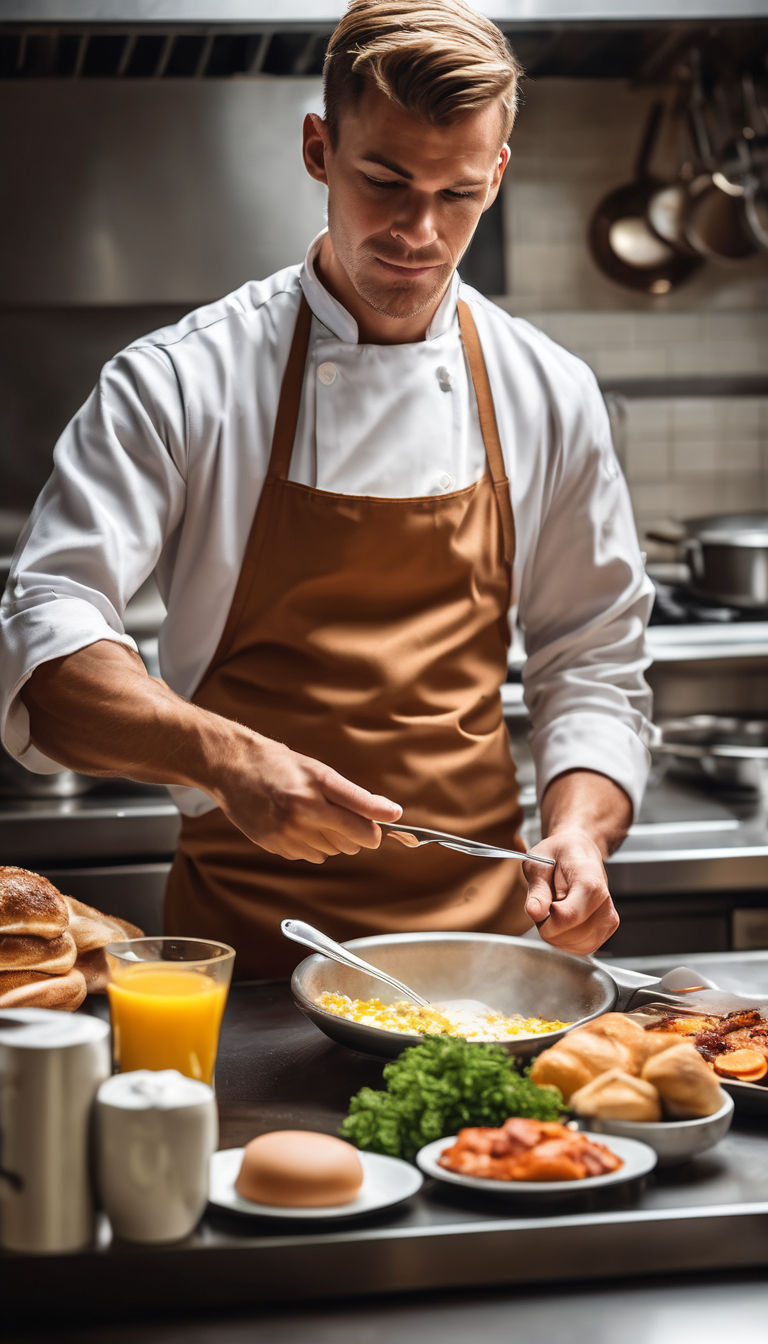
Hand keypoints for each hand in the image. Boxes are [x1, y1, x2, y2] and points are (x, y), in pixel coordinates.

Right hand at [216, 733, 402, 863]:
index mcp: (317, 786)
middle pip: (351, 841)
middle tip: (340, 813)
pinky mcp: (275, 845)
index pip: (361, 817)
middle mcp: (302, 811)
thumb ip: (354, 796)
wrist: (233, 769)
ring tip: (314, 816)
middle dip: (355, 832)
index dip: (378, 826)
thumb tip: (390, 813)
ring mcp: (287, 832)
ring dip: (333, 839)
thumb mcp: (319, 771)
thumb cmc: (280, 765)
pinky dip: (312, 845)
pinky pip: (311, 856)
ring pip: (332, 851)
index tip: (386, 823)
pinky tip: (297, 825)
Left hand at [522, 827, 618, 954]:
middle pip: (570, 935)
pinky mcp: (605, 931)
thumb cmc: (559, 855)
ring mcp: (608, 918)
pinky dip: (565, 940)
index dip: (546, 919)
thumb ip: (537, 890)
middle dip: (548, 926)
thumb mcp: (538, 863)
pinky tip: (561, 922)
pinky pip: (581, 948)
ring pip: (575, 946)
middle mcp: (605, 901)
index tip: (539, 904)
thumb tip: (534, 912)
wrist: (579, 851)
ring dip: (557, 934)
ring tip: (555, 909)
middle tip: (546, 903)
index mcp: (590, 880)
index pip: (569, 916)